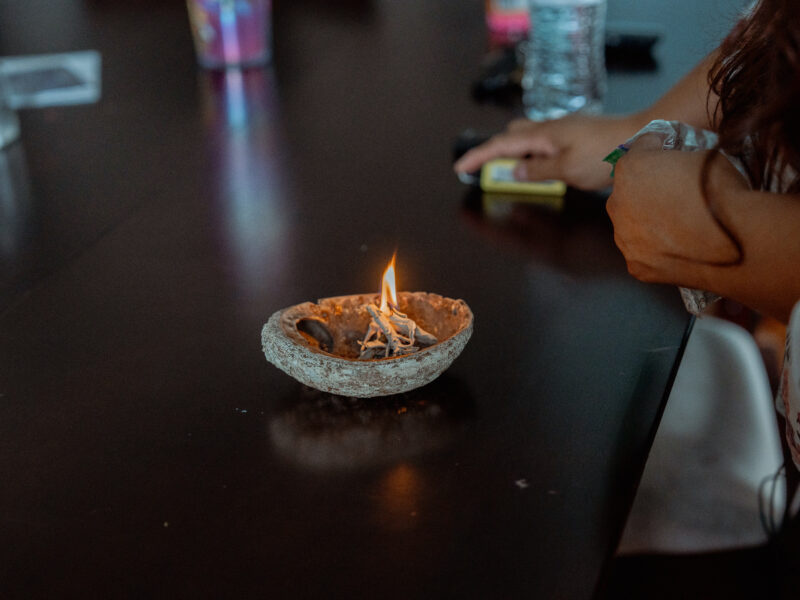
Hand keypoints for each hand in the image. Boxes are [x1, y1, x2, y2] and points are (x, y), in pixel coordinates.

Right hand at [453, 114, 642, 190]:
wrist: (642, 137)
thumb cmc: (607, 154)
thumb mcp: (568, 169)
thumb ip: (538, 172)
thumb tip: (513, 173)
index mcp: (543, 135)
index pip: (501, 145)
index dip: (478, 156)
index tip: (460, 167)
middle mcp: (550, 128)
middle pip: (511, 135)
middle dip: (495, 151)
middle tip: (488, 171)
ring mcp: (564, 130)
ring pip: (528, 137)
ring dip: (515, 153)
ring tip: (515, 174)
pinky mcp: (575, 135)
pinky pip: (544, 142)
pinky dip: (533, 154)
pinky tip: (542, 168)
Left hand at [606, 146, 746, 283]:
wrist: (735, 239)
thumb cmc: (721, 191)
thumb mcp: (702, 155)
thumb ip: (678, 159)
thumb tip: (681, 165)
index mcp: (630, 168)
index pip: (640, 150)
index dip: (658, 149)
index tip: (669, 152)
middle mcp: (617, 203)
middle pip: (627, 191)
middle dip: (646, 189)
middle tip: (675, 195)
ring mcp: (624, 238)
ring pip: (631, 226)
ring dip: (648, 222)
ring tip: (679, 225)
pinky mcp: (636, 265)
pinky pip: (642, 253)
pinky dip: (657, 250)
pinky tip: (679, 248)